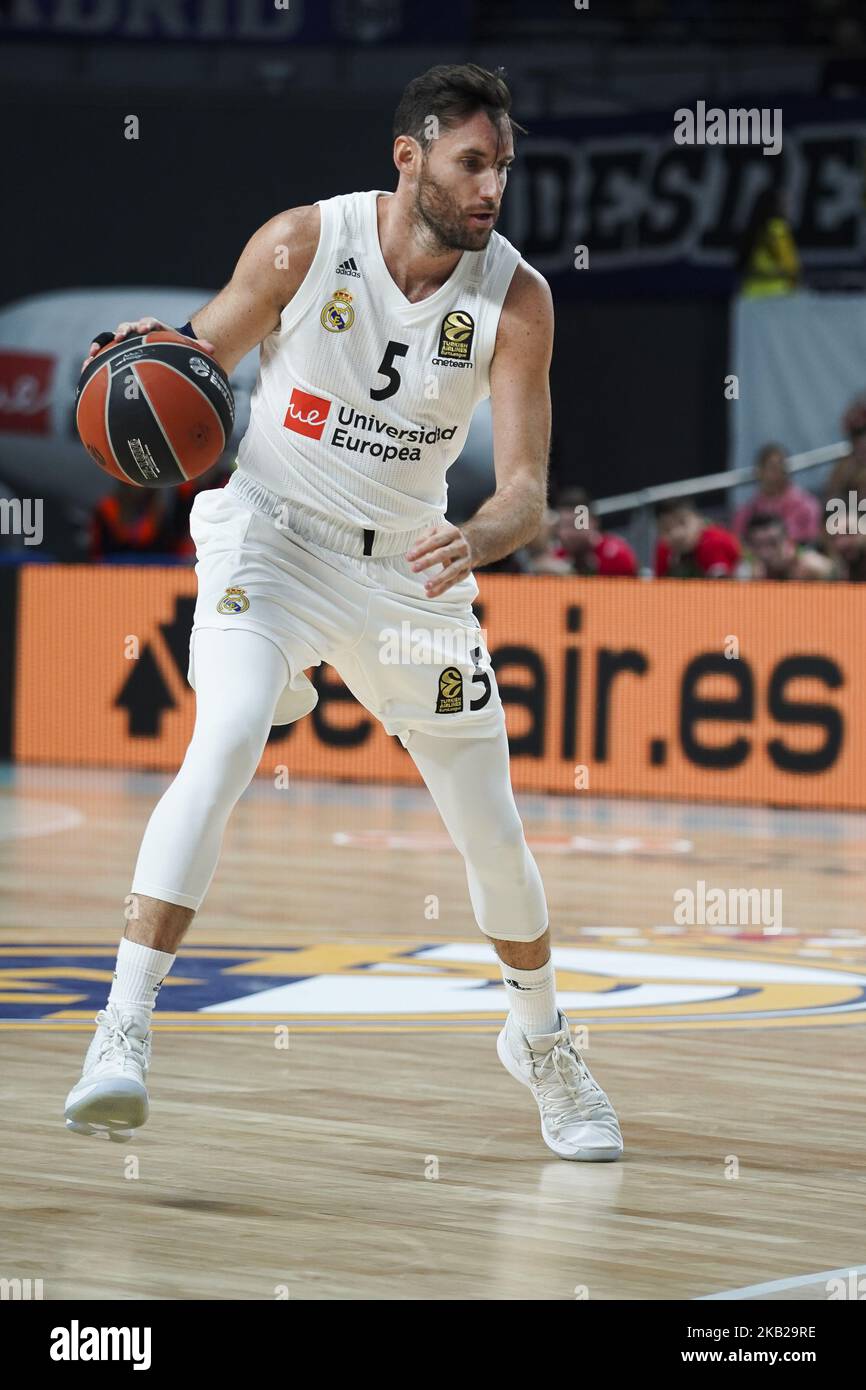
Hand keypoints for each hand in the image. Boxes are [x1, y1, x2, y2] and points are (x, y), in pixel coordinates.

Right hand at [80, 316, 214, 371]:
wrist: (164, 351)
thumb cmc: (175, 350)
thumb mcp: (187, 350)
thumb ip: (198, 349)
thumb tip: (212, 349)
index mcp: (153, 330)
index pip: (149, 323)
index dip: (146, 325)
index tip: (146, 329)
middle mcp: (136, 333)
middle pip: (126, 328)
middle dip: (121, 331)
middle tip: (120, 337)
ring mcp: (124, 343)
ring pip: (108, 340)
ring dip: (100, 345)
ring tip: (92, 356)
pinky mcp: (115, 354)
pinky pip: (103, 357)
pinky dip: (94, 362)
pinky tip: (86, 372)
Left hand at [406, 522, 473, 597]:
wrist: (473, 543)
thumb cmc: (448, 538)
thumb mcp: (437, 531)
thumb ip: (424, 538)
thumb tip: (413, 550)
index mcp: (452, 533)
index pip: (435, 541)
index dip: (422, 549)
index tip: (409, 557)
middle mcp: (461, 546)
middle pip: (443, 554)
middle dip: (428, 562)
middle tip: (414, 569)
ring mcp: (465, 560)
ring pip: (451, 571)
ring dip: (438, 579)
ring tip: (426, 586)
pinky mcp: (465, 572)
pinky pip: (453, 582)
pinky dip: (441, 589)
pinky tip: (430, 593)